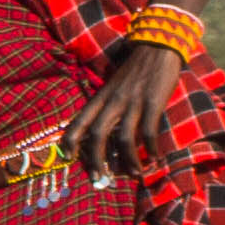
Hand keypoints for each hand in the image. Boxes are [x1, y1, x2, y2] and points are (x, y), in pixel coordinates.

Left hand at [69, 47, 173, 178]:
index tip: (68, 157)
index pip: (80, 120)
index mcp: (101, 96)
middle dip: (96, 160)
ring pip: (124, 138)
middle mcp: (113, 101)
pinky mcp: (153, 103)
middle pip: (97, 134)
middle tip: (99, 178)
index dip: (71, 140)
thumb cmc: (135, 69)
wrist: (156, 46)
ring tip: (134, 174)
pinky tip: (155, 159)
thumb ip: (108, 105)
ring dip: (128, 160)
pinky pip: (149, 132)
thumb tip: (106, 132)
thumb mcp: (114, 85)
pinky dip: (152, 148)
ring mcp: (133, 102)